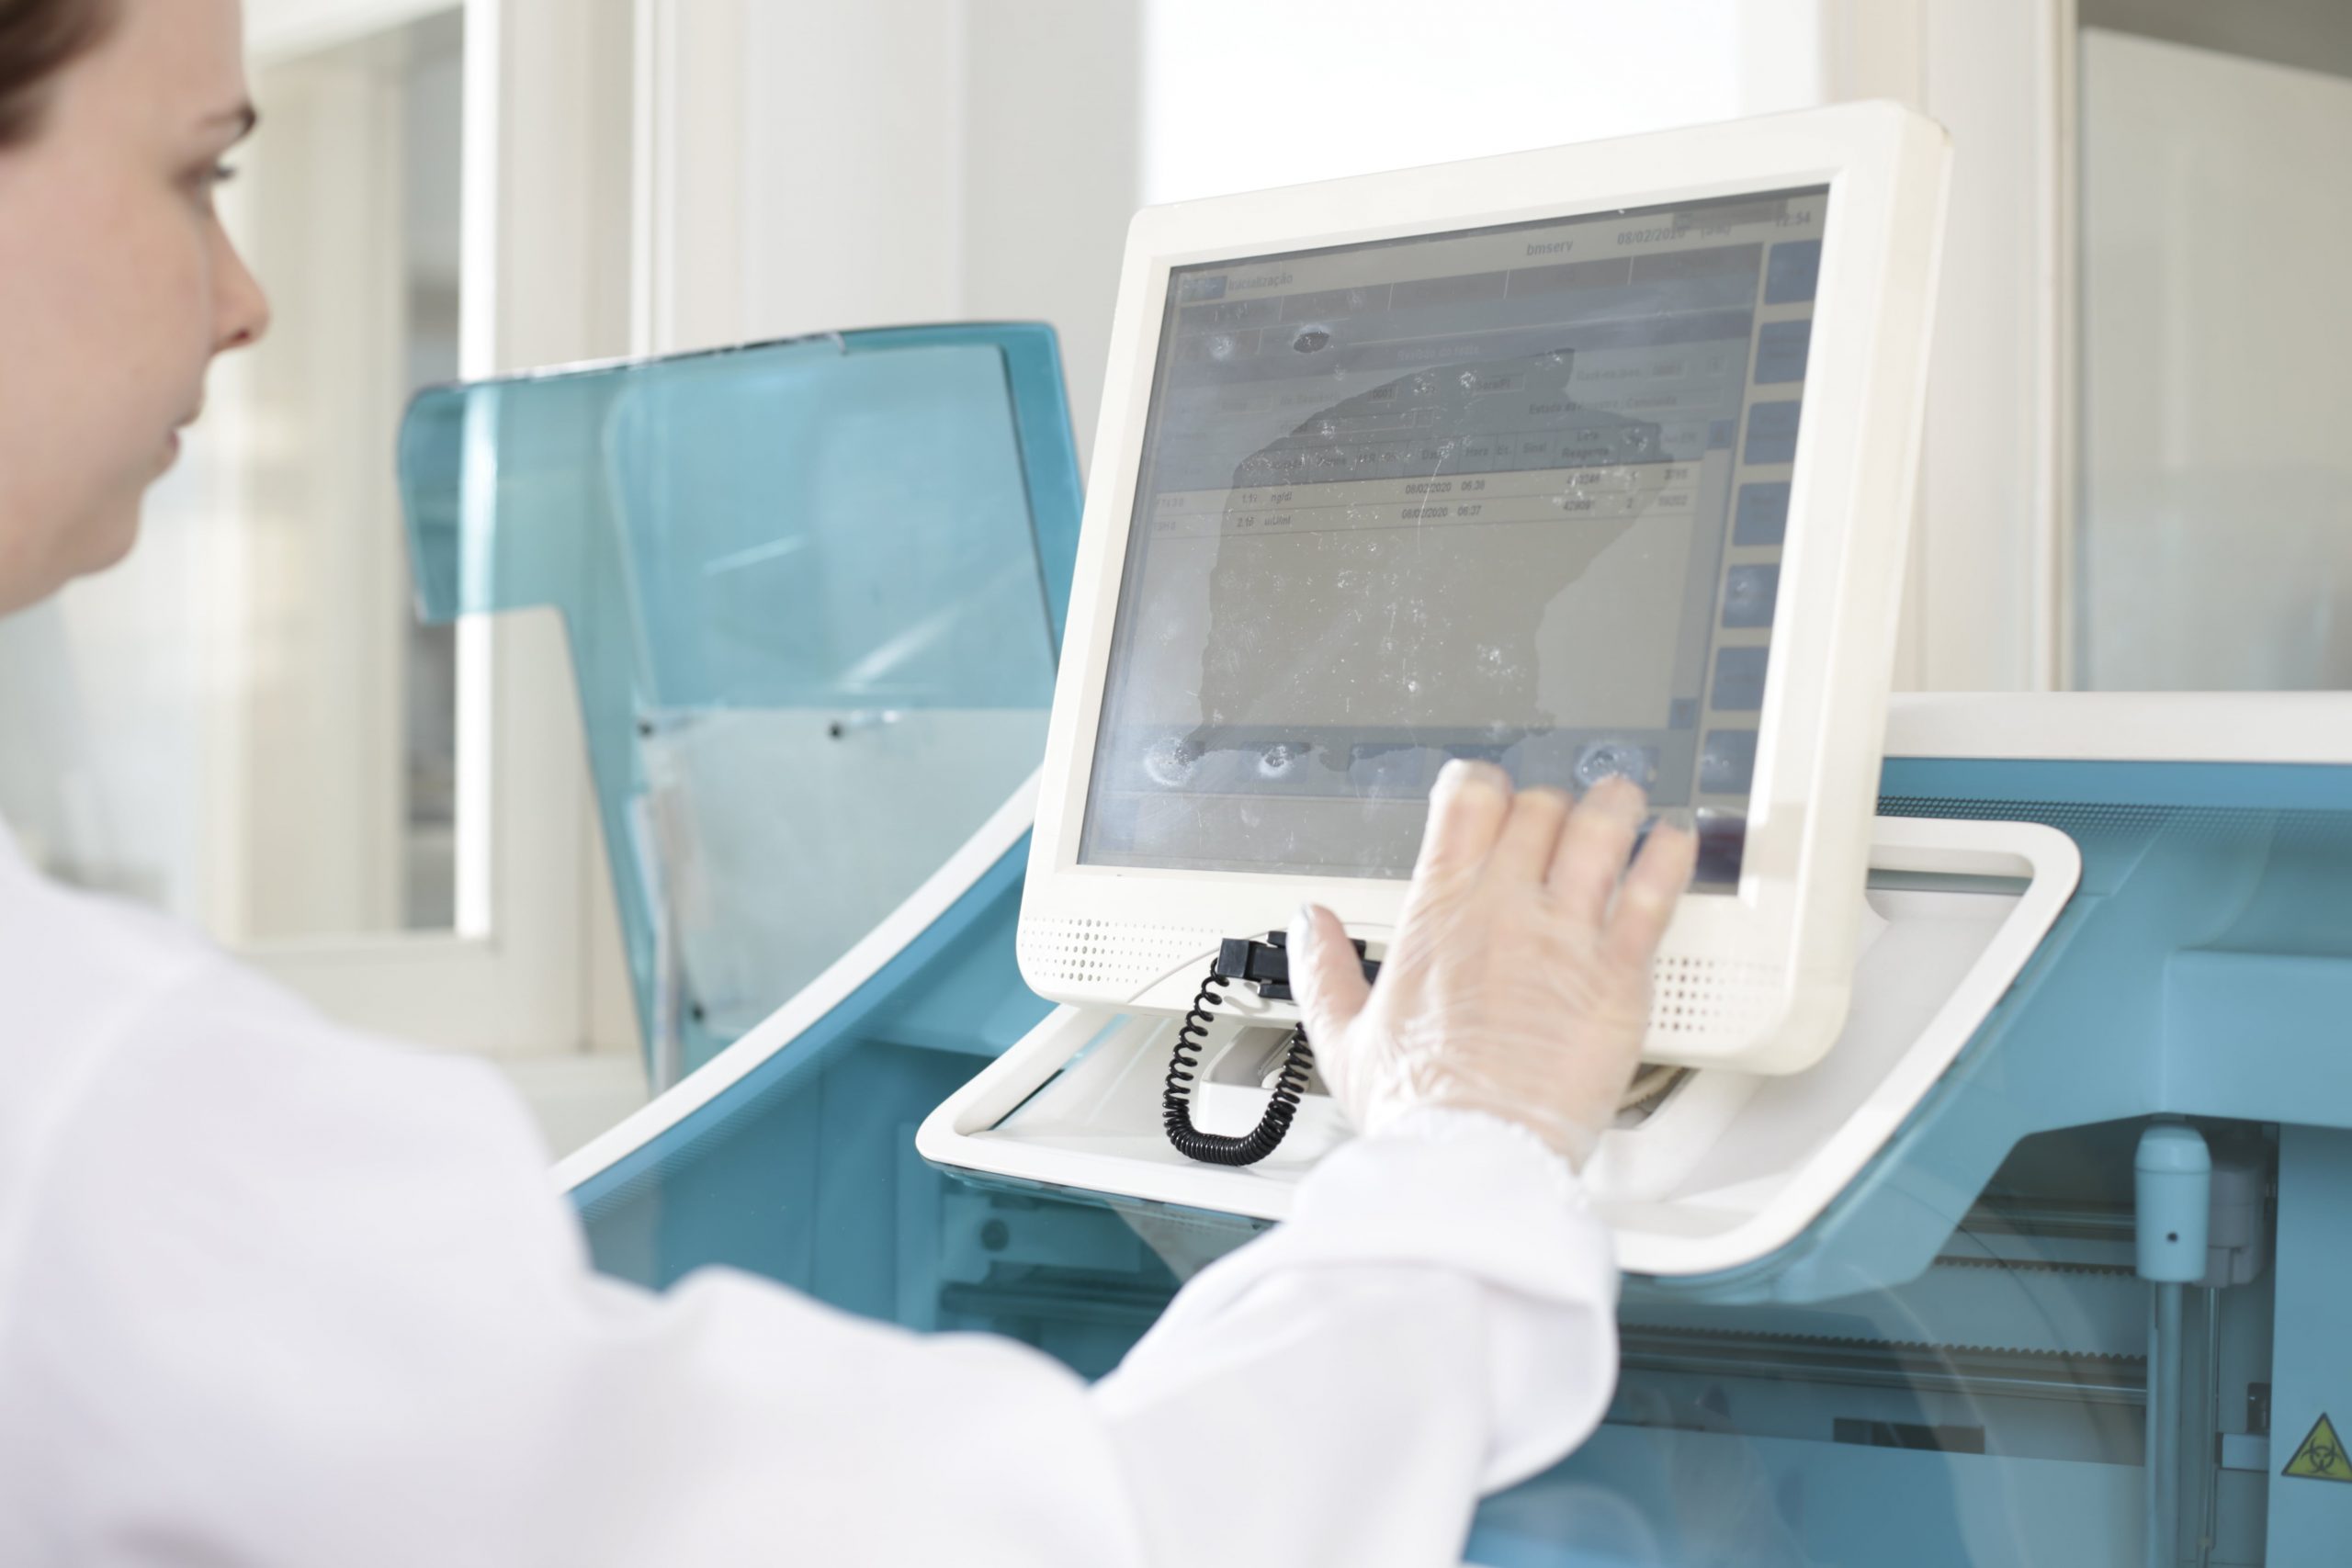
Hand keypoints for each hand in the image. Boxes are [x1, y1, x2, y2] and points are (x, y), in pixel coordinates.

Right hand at [1291, 761, 1697, 1169]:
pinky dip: (1669, 855)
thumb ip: (1322, 968)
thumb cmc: (1417, 1110)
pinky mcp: (1618, 975)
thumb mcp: (1344, 1037)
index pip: (1468, 798)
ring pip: (1603, 828)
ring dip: (1615, 807)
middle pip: (1540, 806)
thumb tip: (1309, 925)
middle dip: (1550, 805)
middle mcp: (1505, 908)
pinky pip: (1655, 892)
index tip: (1493, 797)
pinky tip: (1674, 843)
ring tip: (1623, 806)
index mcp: (1439, 911)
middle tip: (1560, 821)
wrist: (1475, 1156)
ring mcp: (1566, 936)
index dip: (1484, 784)